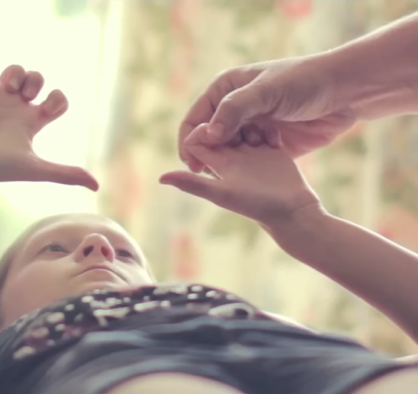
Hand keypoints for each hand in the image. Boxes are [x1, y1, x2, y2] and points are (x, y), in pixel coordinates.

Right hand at [0, 57, 97, 189]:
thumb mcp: (34, 168)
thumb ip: (65, 174)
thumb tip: (96, 186)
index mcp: (31, 124)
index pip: (55, 101)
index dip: (58, 98)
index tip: (48, 108)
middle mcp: (15, 110)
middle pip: (36, 80)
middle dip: (36, 80)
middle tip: (27, 96)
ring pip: (13, 69)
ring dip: (16, 72)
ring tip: (7, 88)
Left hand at [162, 124, 320, 227]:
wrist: (290, 212)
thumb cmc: (255, 204)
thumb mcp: (221, 193)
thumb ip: (192, 184)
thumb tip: (160, 178)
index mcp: (217, 163)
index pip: (198, 139)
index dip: (203, 131)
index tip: (217, 133)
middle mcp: (232, 156)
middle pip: (221, 129)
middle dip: (229, 122)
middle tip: (244, 134)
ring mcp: (253, 152)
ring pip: (243, 126)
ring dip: (250, 125)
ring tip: (260, 141)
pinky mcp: (272, 150)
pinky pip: (265, 130)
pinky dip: (268, 130)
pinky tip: (274, 142)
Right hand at [178, 56, 355, 171]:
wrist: (346, 93)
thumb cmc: (304, 82)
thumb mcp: (266, 92)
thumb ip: (234, 111)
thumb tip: (208, 135)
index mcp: (224, 90)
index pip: (194, 119)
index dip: (189, 141)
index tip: (192, 162)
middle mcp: (233, 109)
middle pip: (207, 139)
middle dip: (208, 155)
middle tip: (211, 172)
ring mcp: (250, 127)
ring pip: (226, 152)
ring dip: (231, 161)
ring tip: (246, 162)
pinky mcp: (266, 144)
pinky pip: (247, 160)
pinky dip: (249, 166)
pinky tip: (260, 165)